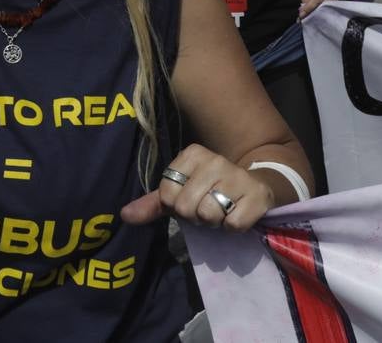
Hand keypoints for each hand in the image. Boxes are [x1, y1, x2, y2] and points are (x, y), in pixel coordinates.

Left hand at [120, 143, 274, 231]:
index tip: (191, 198)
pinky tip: (239, 214)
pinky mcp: (257, 195)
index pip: (166, 194)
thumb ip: (152, 204)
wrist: (255, 187)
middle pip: (186, 207)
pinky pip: (233, 224)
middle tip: (208, 207)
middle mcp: (215, 159)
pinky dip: (233, 227)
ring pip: (208, 215)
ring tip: (223, 210)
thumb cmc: (210, 190)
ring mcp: (238, 176)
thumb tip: (124, 215)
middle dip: (195, 216)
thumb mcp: (180, 193)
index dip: (176, 205)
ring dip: (214, 222)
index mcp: (193, 153)